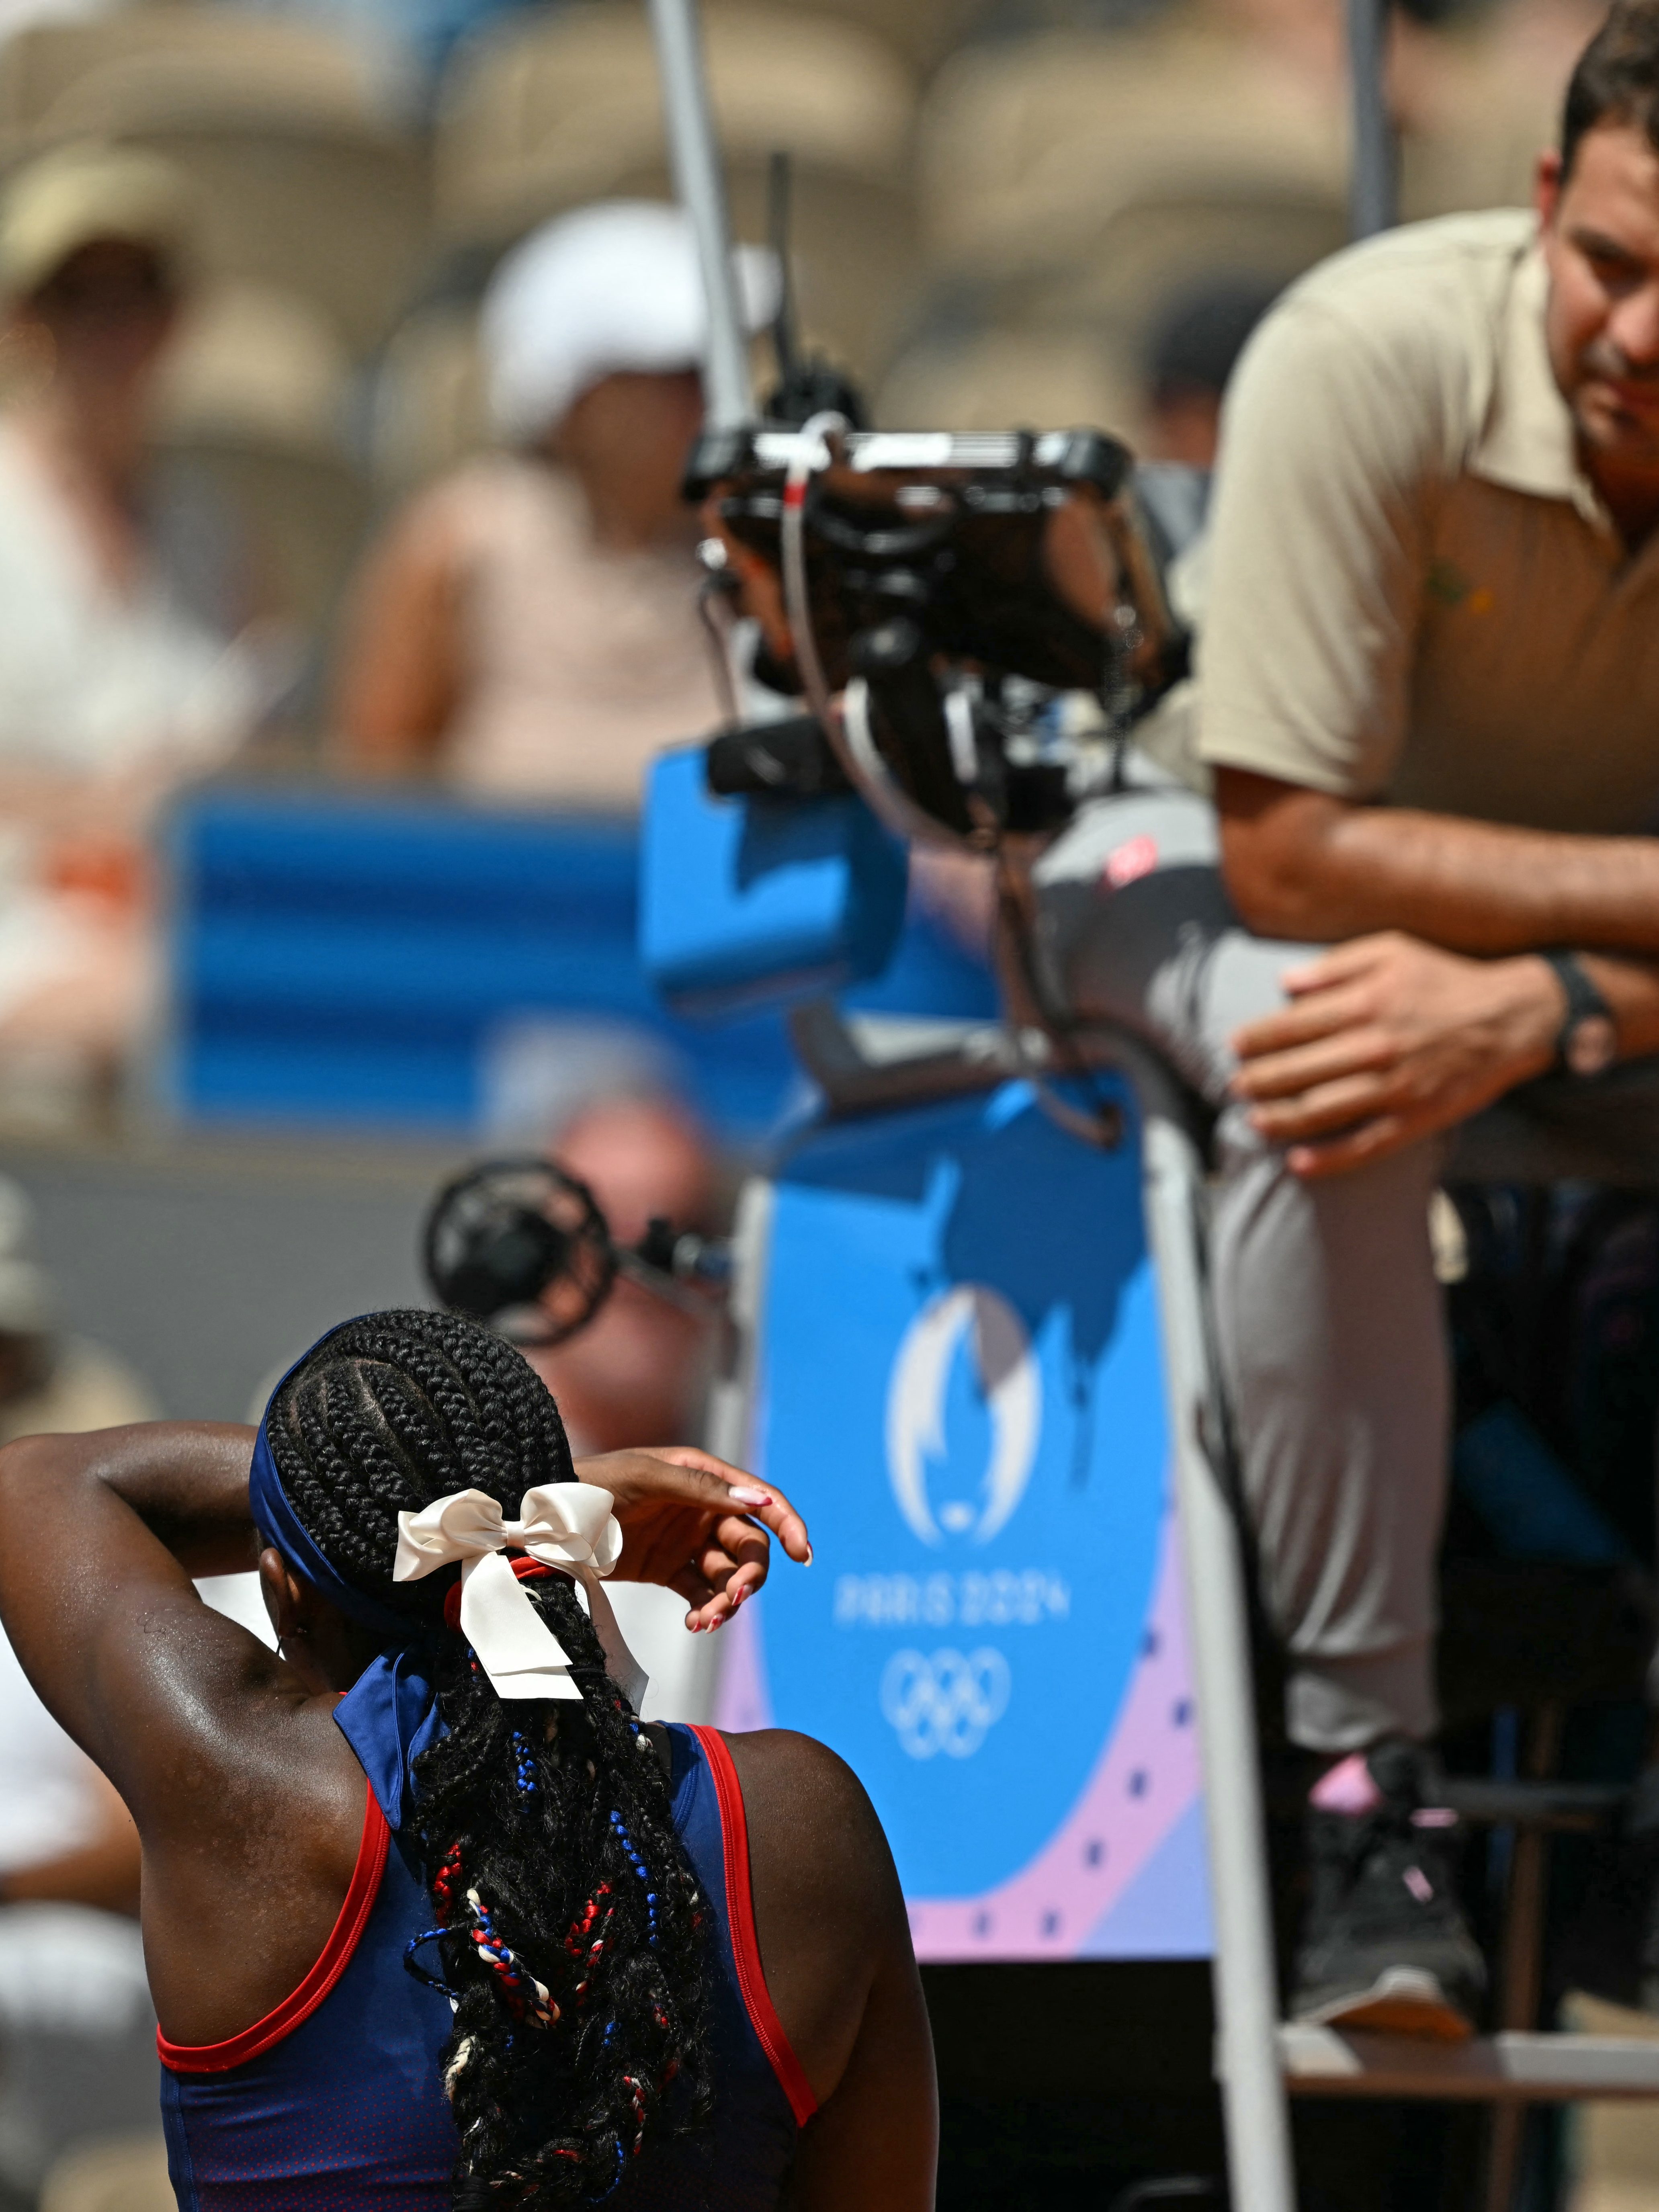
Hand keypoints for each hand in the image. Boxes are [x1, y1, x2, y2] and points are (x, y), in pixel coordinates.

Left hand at [572, 1446, 810, 1632]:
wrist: (549, 1520)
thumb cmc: (595, 1484)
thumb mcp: (646, 1478)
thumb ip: (701, 1489)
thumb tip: (758, 1500)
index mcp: (704, 1477)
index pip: (759, 1499)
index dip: (786, 1523)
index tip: (802, 1554)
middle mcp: (703, 1509)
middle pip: (748, 1545)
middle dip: (748, 1575)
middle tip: (733, 1599)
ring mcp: (686, 1541)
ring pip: (727, 1575)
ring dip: (726, 1600)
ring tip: (706, 1620)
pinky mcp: (668, 1570)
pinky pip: (701, 1594)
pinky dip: (705, 1610)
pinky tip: (695, 1624)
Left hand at [1229, 933, 1562, 1178]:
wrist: (1513, 1016)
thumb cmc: (1446, 978)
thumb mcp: (1393, 950)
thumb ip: (1335, 964)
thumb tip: (1285, 981)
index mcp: (1365, 1003)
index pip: (1292, 1026)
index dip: (1257, 1038)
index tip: (1234, 1046)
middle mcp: (1375, 1047)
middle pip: (1298, 1071)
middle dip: (1258, 1081)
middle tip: (1234, 1086)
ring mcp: (1396, 1087)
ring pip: (1322, 1110)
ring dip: (1279, 1119)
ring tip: (1253, 1120)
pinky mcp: (1416, 1119)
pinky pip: (1364, 1146)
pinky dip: (1327, 1159)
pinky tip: (1296, 1163)